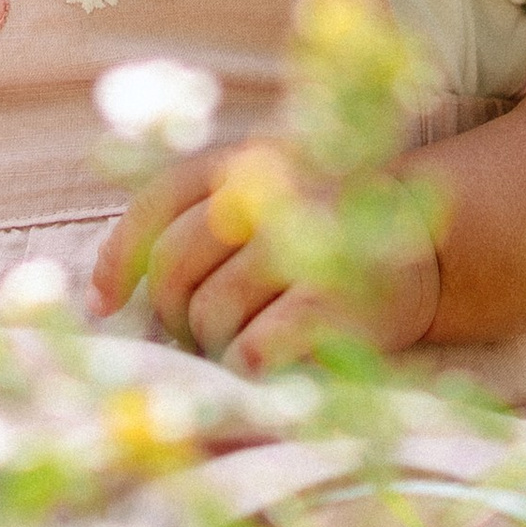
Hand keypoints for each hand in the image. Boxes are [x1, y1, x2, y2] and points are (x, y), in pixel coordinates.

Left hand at [89, 140, 441, 374]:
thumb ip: (189, 227)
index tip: (104, 305)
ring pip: (211, 312)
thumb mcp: (257, 202)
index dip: (120, 257)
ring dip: (212, 343)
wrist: (426, 245)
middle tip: (196, 332)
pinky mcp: (332, 302)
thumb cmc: (316, 232)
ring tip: (238, 343)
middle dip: (173, 313)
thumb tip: (99, 298)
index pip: (158, 204)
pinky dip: (245, 364)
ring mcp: (304, 244)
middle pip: (175, 266)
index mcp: (242, 162)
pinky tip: (259, 362)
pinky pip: (254, 348)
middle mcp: (271, 193)